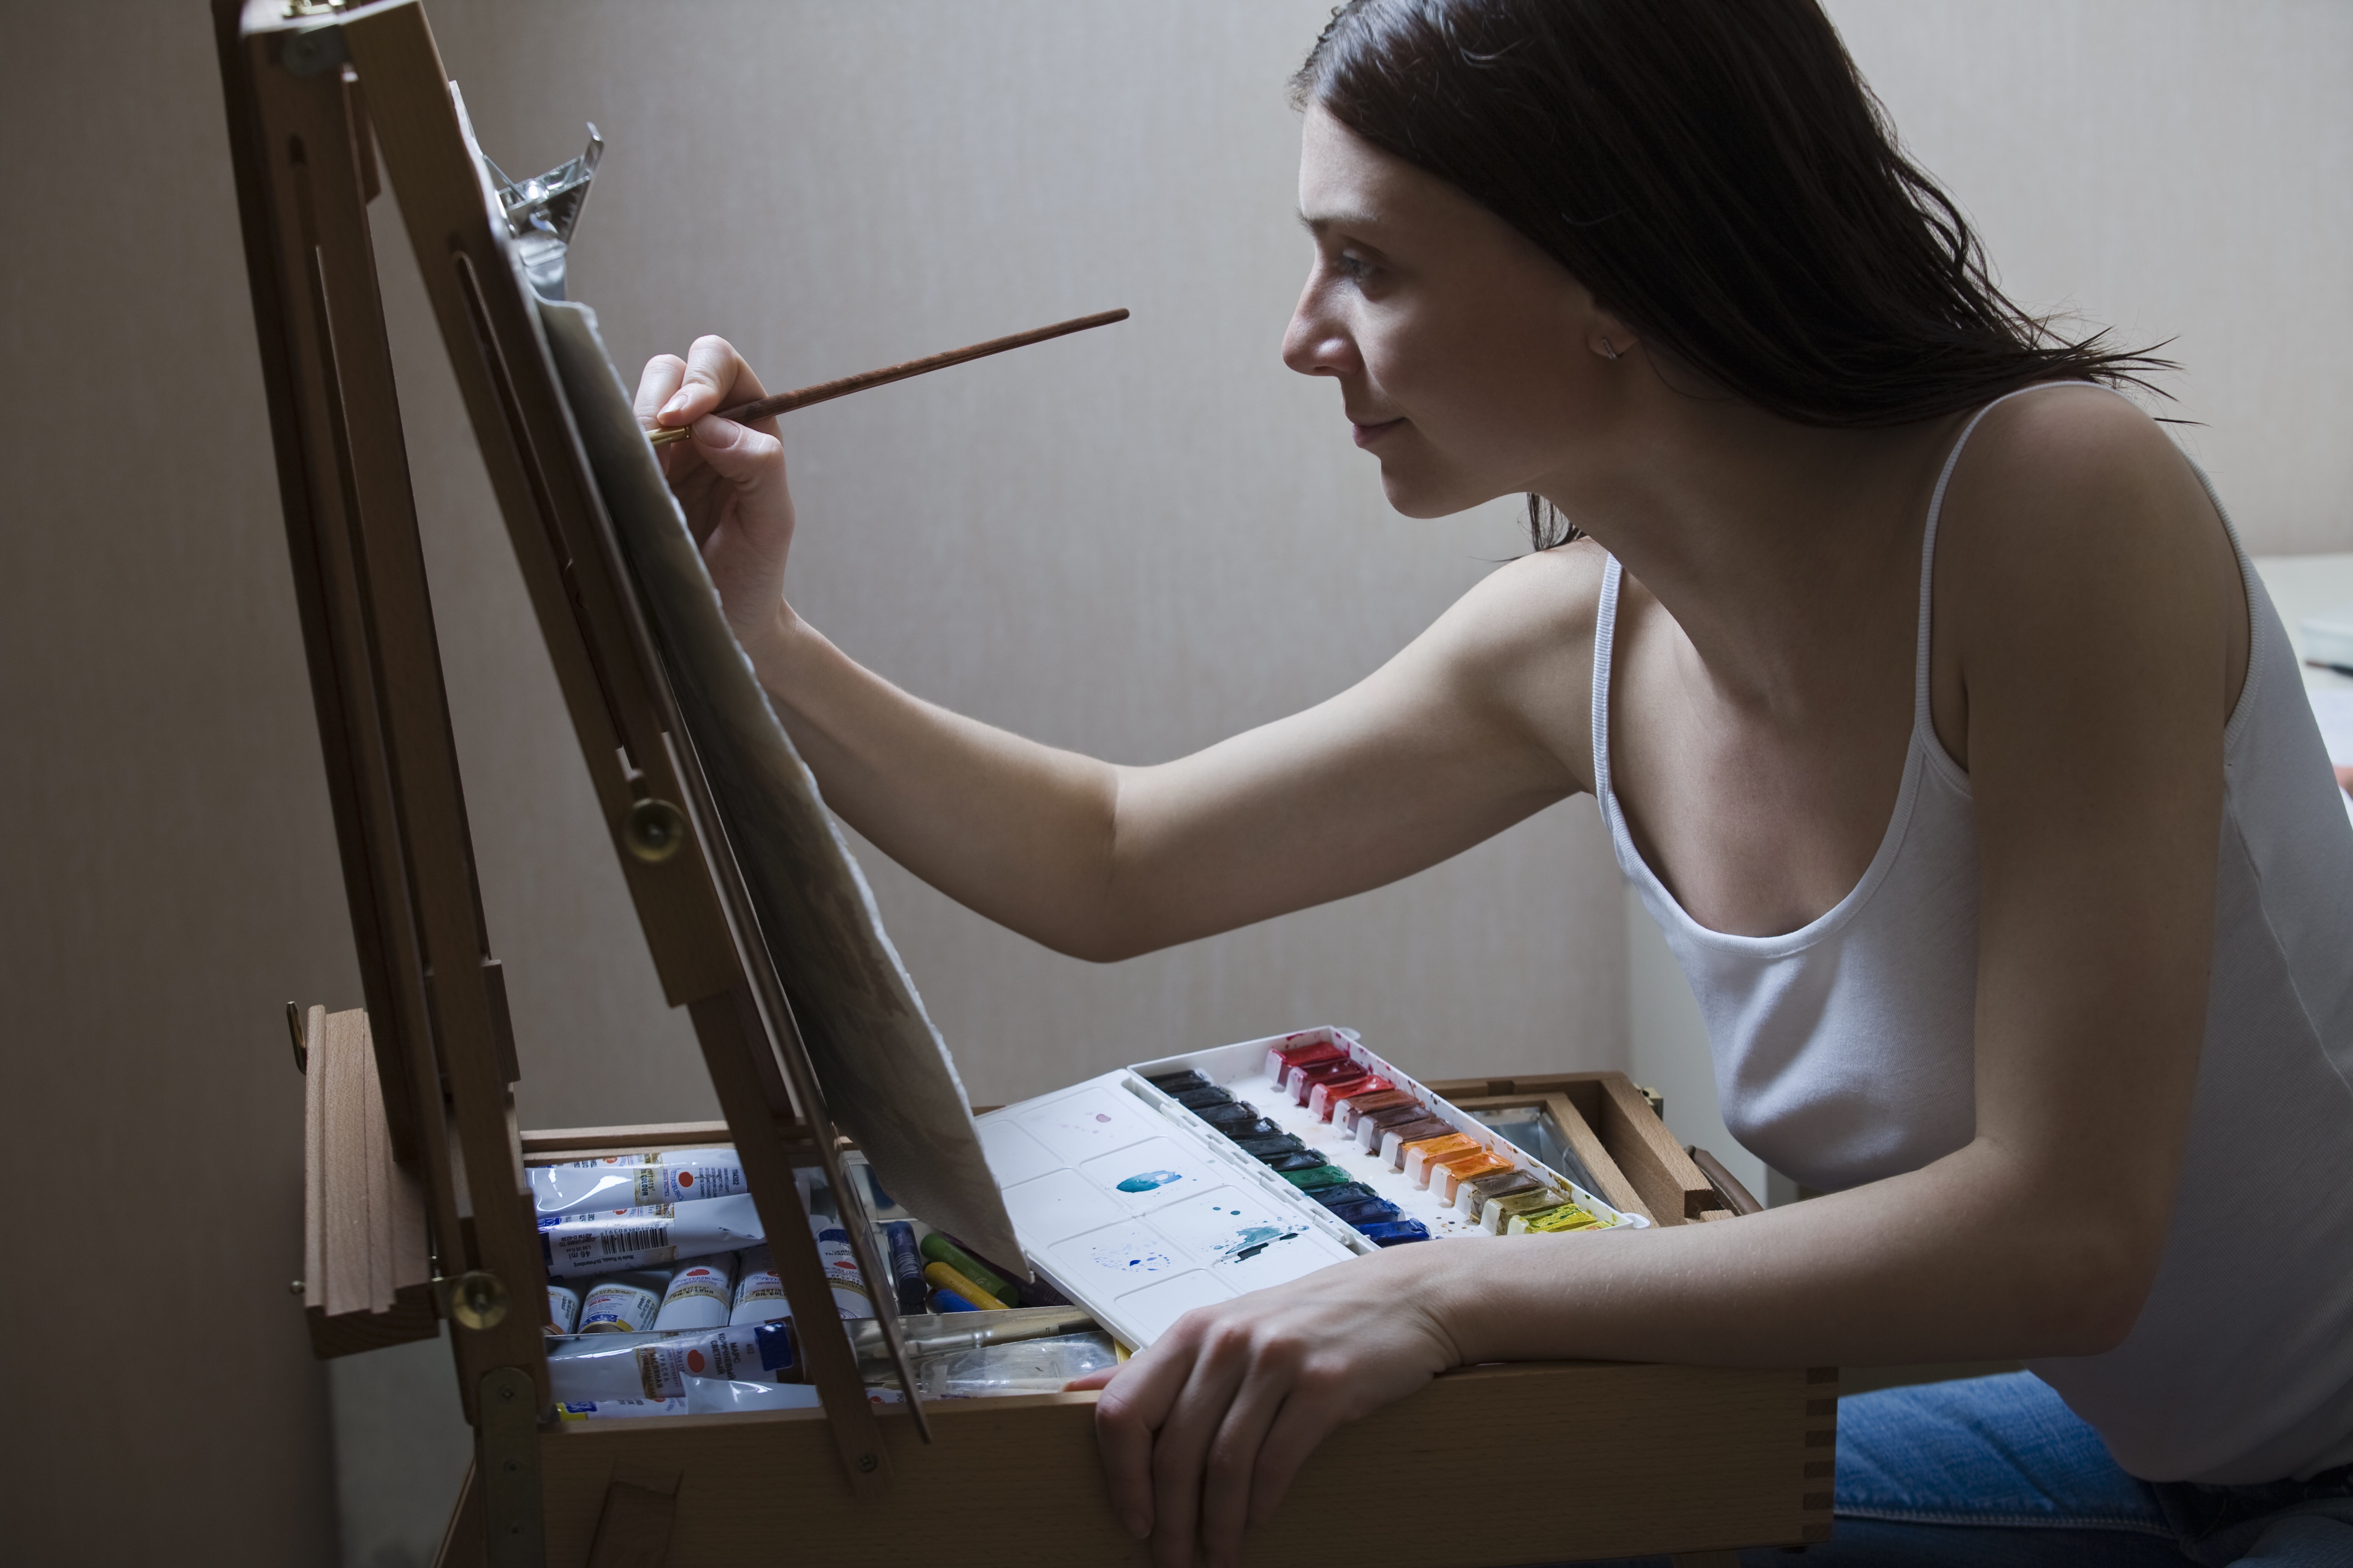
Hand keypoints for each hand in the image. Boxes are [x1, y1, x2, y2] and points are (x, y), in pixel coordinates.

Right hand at [634, 336, 795, 661]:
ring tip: (645, 471)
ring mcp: (664, 450)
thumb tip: (713, 426)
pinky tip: (621, 480)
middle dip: (660, 395)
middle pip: (672, 369)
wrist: (724, 621)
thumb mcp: (772, 523)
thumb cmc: (756, 571)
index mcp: (748, 425)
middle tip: (656, 442)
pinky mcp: (631, 475)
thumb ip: (760, 466)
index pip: (720, 365)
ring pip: (634, 400)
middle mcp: (705, 428)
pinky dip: (609, 449)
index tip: (685, 418)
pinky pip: (609, 441)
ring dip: (632, 423)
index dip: (701, 379)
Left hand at [1070, 1245, 1463, 1567]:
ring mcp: (1275, 1361)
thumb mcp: (1226, 1329)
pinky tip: (1257, 1523)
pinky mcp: (1325, 1385)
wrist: (1404, 1297)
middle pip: (1172, 1451)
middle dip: (1169, 1520)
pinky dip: (1260, 1503)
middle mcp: (1227, 1341)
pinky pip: (1276, 1461)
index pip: (1122, 1410)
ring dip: (1216, 1526)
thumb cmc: (1309, 1321)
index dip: (1121, 1476)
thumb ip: (1158, 1365)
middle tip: (1174, 1560)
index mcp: (1193, 1331)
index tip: (1133, 1520)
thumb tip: (1078, 1391)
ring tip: (1216, 1557)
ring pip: (1223, 1465)